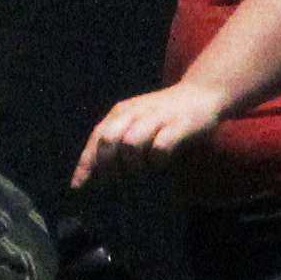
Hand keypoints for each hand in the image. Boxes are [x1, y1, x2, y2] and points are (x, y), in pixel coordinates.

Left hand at [71, 81, 225, 187]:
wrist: (202, 93)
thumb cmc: (165, 115)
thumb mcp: (136, 122)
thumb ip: (118, 141)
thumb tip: (97, 173)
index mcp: (120, 112)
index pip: (96, 138)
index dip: (86, 164)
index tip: (78, 186)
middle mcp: (134, 112)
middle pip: (108, 140)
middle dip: (109, 165)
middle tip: (119, 178)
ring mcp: (157, 118)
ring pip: (131, 144)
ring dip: (133, 164)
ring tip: (143, 169)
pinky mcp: (178, 126)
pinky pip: (160, 148)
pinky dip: (157, 161)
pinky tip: (162, 163)